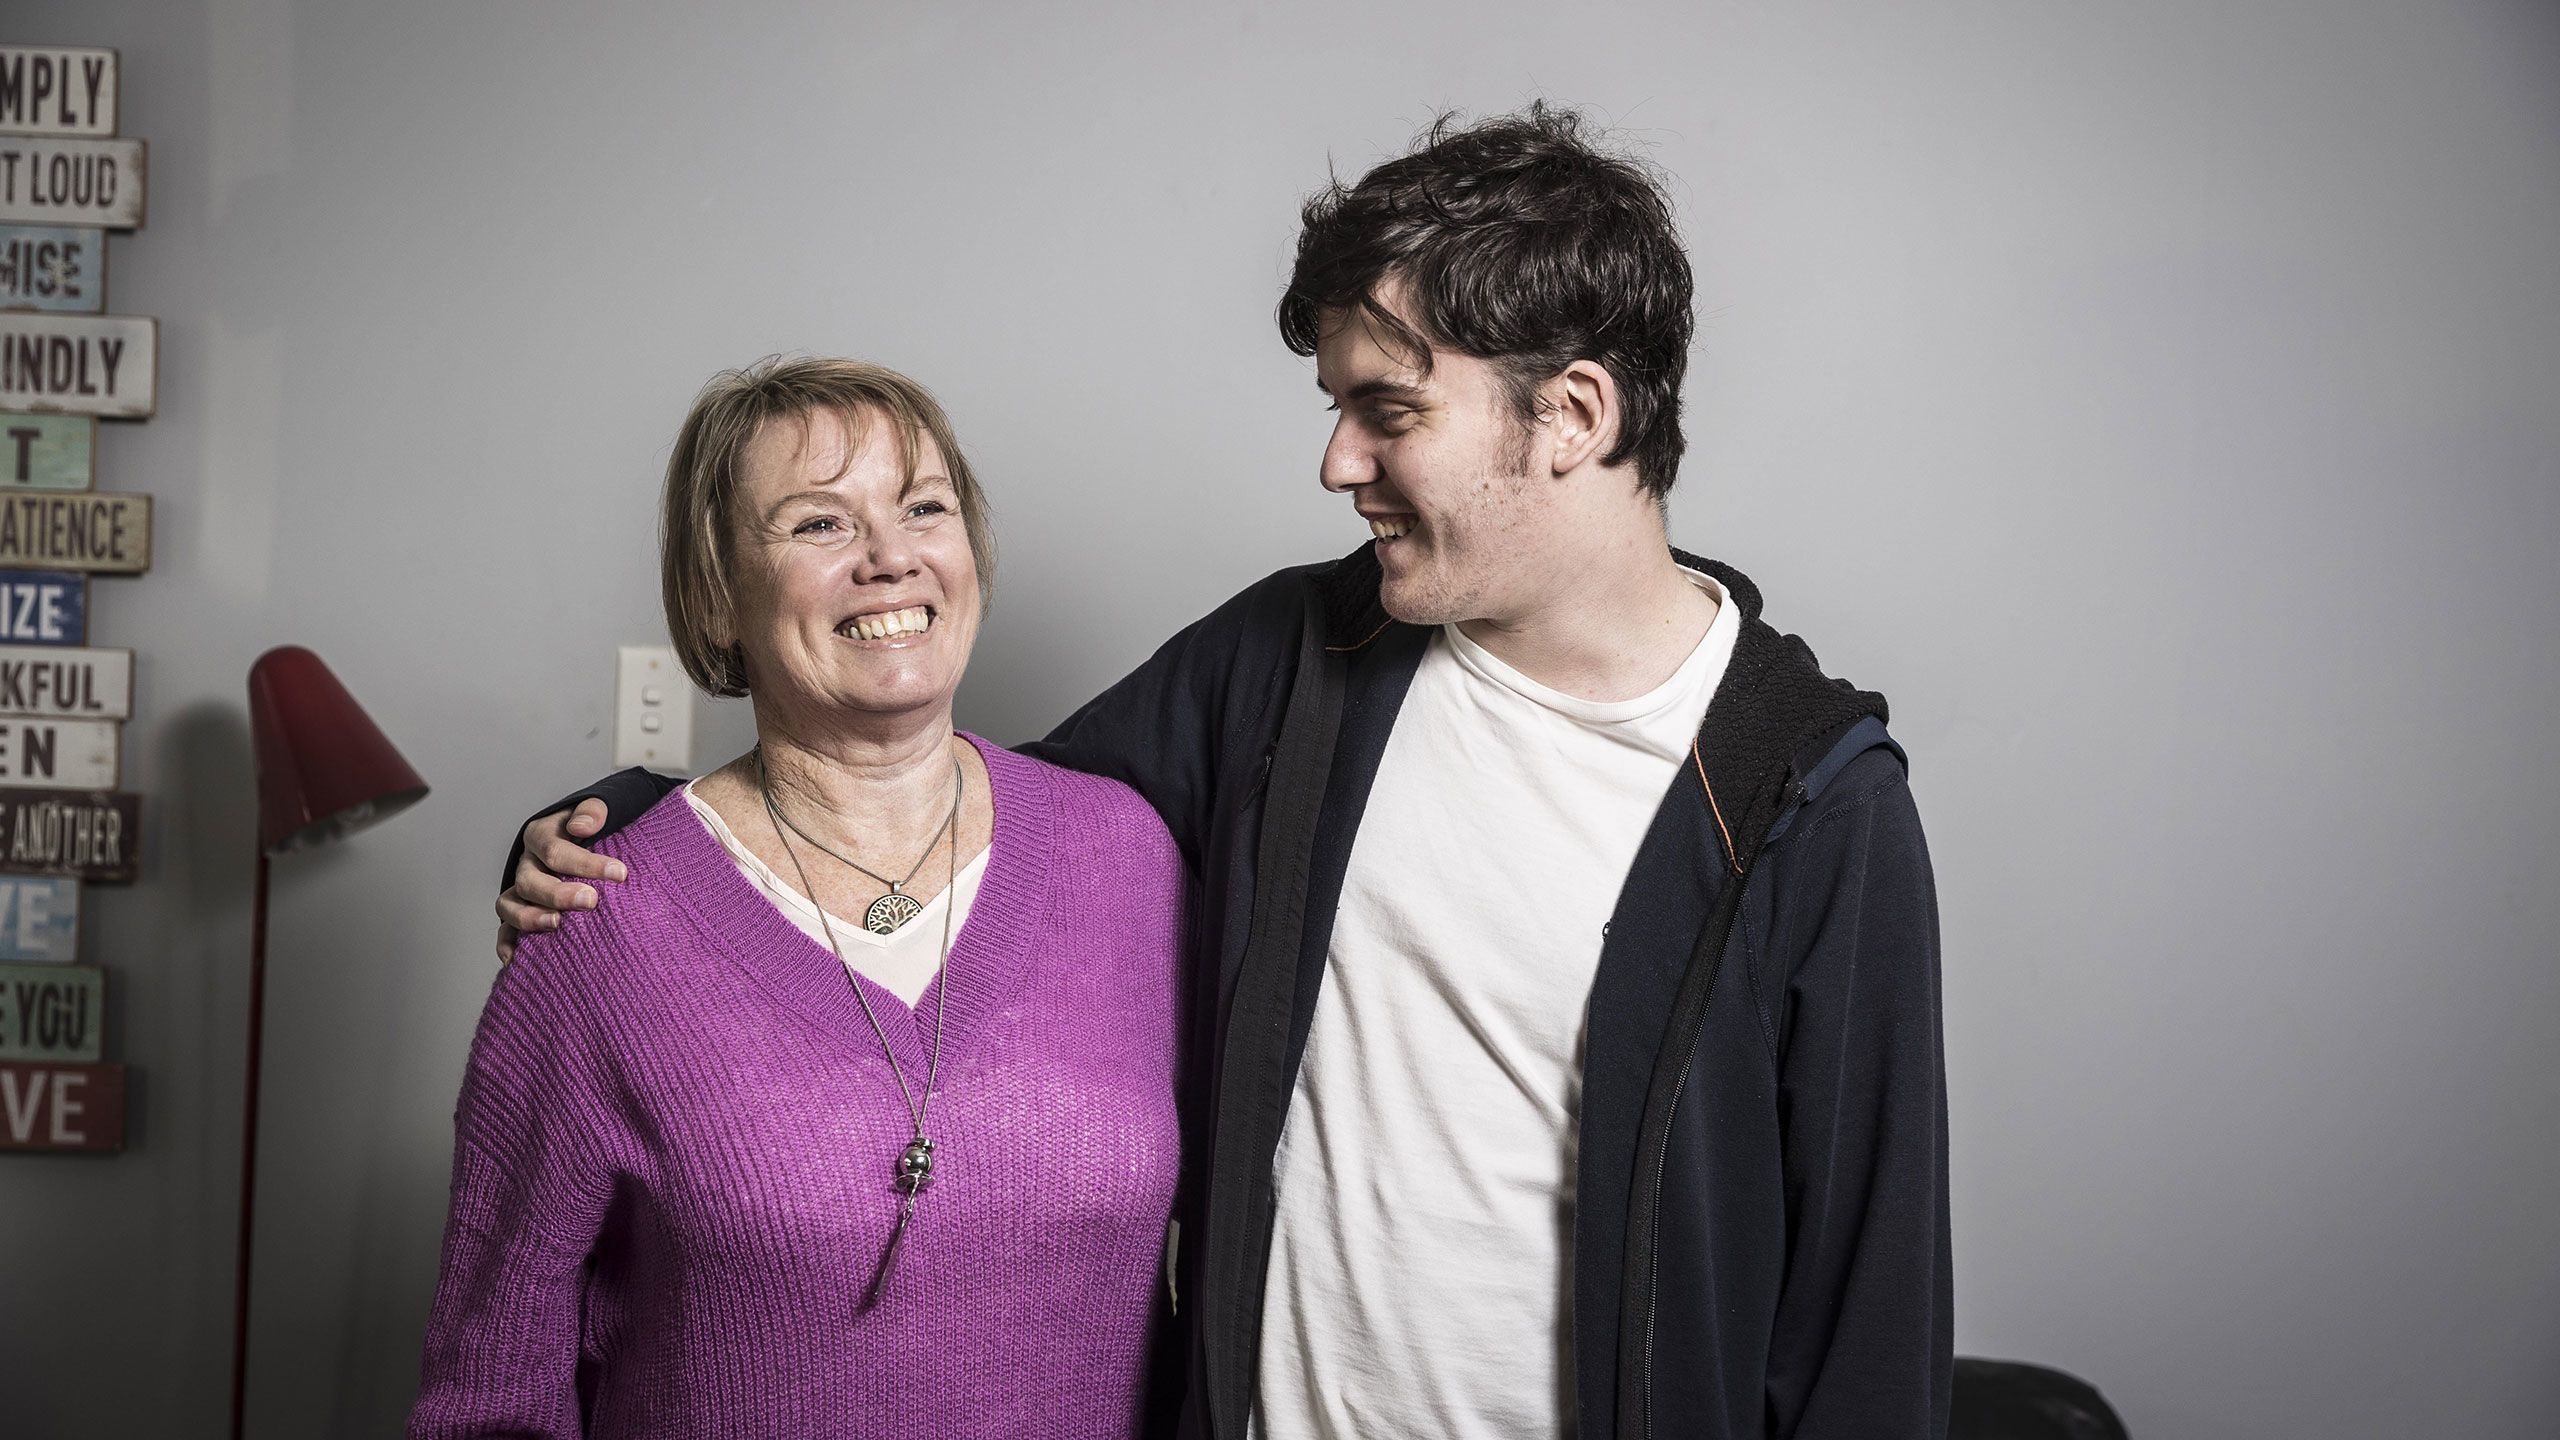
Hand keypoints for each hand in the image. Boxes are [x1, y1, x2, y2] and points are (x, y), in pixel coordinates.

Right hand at [494, 798, 626, 964]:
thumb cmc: (599, 827)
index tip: (620, 873)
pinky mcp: (522, 912)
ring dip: (530, 917)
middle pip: (530, 880)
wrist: (592, 839)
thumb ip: (594, 811)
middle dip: (559, 893)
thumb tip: (582, 826)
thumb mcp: (601, 808)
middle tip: (591, 901)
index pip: (554, 849)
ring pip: (509, 905)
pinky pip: (505, 930)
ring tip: (557, 925)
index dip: (586, 863)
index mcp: (542, 835)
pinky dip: (507, 944)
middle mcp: (527, 863)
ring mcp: (521, 890)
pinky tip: (517, 959)